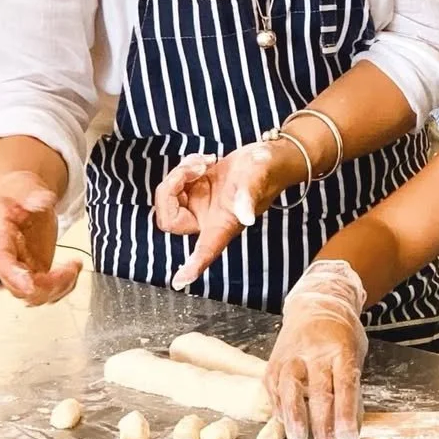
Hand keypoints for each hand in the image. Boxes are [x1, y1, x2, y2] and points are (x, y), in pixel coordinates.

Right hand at [0, 170, 81, 304]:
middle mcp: (10, 260)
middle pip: (20, 287)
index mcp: (0, 240)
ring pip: (36, 294)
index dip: (15, 278)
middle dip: (46, 285)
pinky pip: (48, 288)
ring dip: (59, 287)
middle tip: (69, 268)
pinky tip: (75, 267)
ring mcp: (24, 267)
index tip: (31, 284)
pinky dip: (64, 284)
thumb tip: (42, 200)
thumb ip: (31, 194)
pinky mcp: (38, 268)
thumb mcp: (22, 187)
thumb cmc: (17, 193)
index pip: (3, 264)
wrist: (23, 195)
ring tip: (75, 266)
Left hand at [155, 143, 302, 289]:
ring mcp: (200, 204)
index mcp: (223, 224)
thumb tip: (246, 217)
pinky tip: (206, 161)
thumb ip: (249, 197)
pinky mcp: (197, 189)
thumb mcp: (257, 179)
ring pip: (169, 196)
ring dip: (181, 173)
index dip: (192, 267)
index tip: (179, 282)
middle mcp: (208, 218)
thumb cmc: (268, 170)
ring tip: (204, 162)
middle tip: (194, 169)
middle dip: (172, 188)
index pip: (205, 251)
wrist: (268, 156)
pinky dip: (186, 167)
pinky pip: (176, 182)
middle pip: (169, 217)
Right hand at [265, 260, 367, 438]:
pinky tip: (285, 422)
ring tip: (300, 438)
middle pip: (319, 391)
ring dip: (294, 417)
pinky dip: (279, 407)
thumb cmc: (340, 332)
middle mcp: (315, 350)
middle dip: (324, 424)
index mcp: (340, 347)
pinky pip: (273, 387)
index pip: (345, 384)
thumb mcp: (355, 350)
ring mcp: (292, 354)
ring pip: (290, 388)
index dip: (347, 413)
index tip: (349, 437)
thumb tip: (352, 424)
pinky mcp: (275, 360)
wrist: (315, 302)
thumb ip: (352, 384)